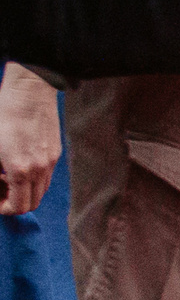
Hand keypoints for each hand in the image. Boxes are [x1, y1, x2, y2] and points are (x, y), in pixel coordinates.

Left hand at [0, 64, 62, 217]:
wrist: (29, 90)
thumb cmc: (3, 114)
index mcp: (20, 169)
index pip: (18, 206)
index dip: (3, 209)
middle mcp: (40, 169)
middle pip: (33, 203)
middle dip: (14, 202)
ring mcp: (50, 160)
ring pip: (40, 190)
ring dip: (24, 190)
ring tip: (6, 177)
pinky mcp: (55, 151)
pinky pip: (46, 175)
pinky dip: (32, 178)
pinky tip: (17, 163)